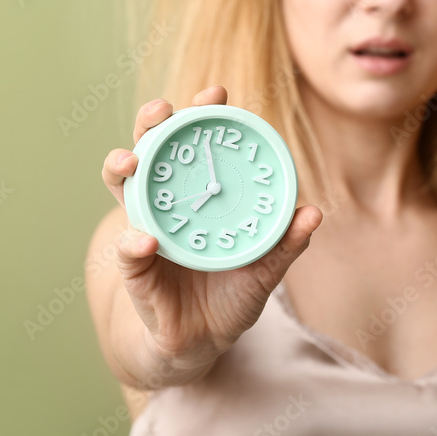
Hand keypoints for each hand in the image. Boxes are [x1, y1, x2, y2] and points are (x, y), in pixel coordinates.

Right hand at [100, 85, 323, 378]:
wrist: (201, 344)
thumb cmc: (231, 294)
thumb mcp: (265, 267)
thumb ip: (286, 242)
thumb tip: (314, 213)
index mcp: (197, 193)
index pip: (196, 143)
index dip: (201, 114)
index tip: (216, 91)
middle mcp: (165, 203)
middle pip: (152, 149)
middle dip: (152, 123)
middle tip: (163, 110)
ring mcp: (144, 231)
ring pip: (124, 187)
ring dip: (122, 167)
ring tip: (131, 161)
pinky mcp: (136, 273)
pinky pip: (128, 255)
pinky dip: (131, 245)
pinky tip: (143, 240)